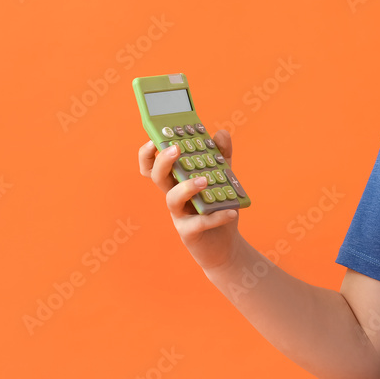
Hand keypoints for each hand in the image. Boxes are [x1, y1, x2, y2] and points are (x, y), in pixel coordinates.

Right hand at [138, 129, 241, 271]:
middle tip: (177, 149)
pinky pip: (198, 223)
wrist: (225, 244)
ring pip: (172, 199)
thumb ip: (222, 155)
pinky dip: (216, 216)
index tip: (154, 137)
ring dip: (187, 187)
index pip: (154, 165)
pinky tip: (231, 212)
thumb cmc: (218, 207)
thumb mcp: (224, 177)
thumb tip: (221, 133)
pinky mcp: (189, 233)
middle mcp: (174, 196)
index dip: (148, 153)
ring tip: (205, 180)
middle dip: (163, 161)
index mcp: (177, 181)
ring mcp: (179, 215)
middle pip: (157, 177)